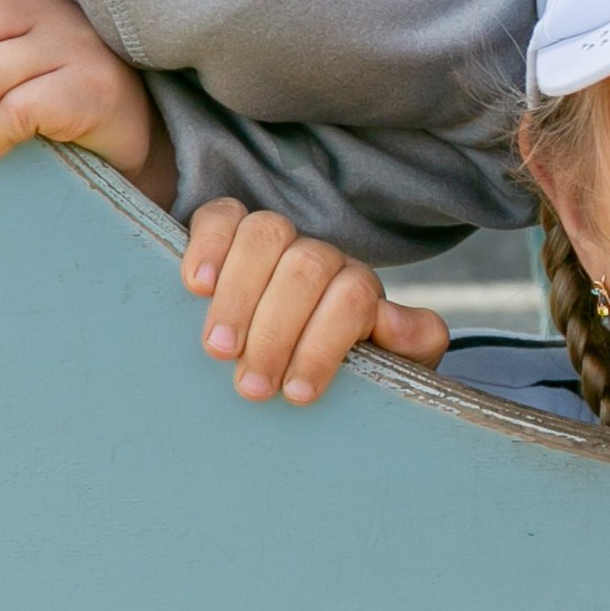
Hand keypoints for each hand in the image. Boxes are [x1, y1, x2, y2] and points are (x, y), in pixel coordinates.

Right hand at [182, 200, 449, 404]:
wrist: (303, 370)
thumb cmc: (340, 375)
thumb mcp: (390, 369)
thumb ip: (412, 343)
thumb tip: (389, 319)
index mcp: (358, 290)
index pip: (352, 295)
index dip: (324, 343)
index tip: (297, 393)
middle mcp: (319, 258)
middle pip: (306, 267)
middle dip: (277, 330)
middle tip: (251, 385)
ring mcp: (275, 242)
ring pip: (266, 234)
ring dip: (240, 294)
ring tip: (220, 349)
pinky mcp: (228, 234)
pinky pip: (221, 217)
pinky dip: (209, 245)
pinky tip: (197, 286)